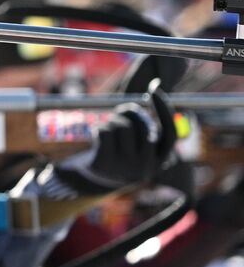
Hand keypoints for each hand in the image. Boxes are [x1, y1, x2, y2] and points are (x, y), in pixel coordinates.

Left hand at [54, 84, 176, 194]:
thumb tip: (153, 93)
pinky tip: (97, 136)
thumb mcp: (139, 145)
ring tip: (109, 128)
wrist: (96, 179)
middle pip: (143, 126)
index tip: (155, 88)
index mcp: (160, 160)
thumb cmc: (122, 154)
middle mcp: (146, 166)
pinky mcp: (104, 163)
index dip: (164, 109)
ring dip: (113, 121)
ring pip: (122, 127)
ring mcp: (125, 166)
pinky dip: (99, 128)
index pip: (169, 132)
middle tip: (121, 111)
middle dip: (130, 112)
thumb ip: (147, 126)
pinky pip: (104, 131)